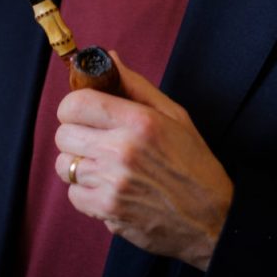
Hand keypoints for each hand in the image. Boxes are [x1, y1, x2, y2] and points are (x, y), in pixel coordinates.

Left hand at [54, 53, 232, 270]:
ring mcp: (112, 183)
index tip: (81, 111)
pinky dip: (85, 191)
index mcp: (138, 120)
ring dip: (78, 163)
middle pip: (63, 134)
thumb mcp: (173, 115)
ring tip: (102, 163)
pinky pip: (73, 195)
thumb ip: (136, 84)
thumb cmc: (193, 162)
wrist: (212, 218)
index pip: (76, 104)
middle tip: (93, 137)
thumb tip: (109, 57)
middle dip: (75, 133)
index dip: (72, 106)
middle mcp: (121, 150)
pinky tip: (107, 187)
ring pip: (64, 165)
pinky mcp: (108, 211)